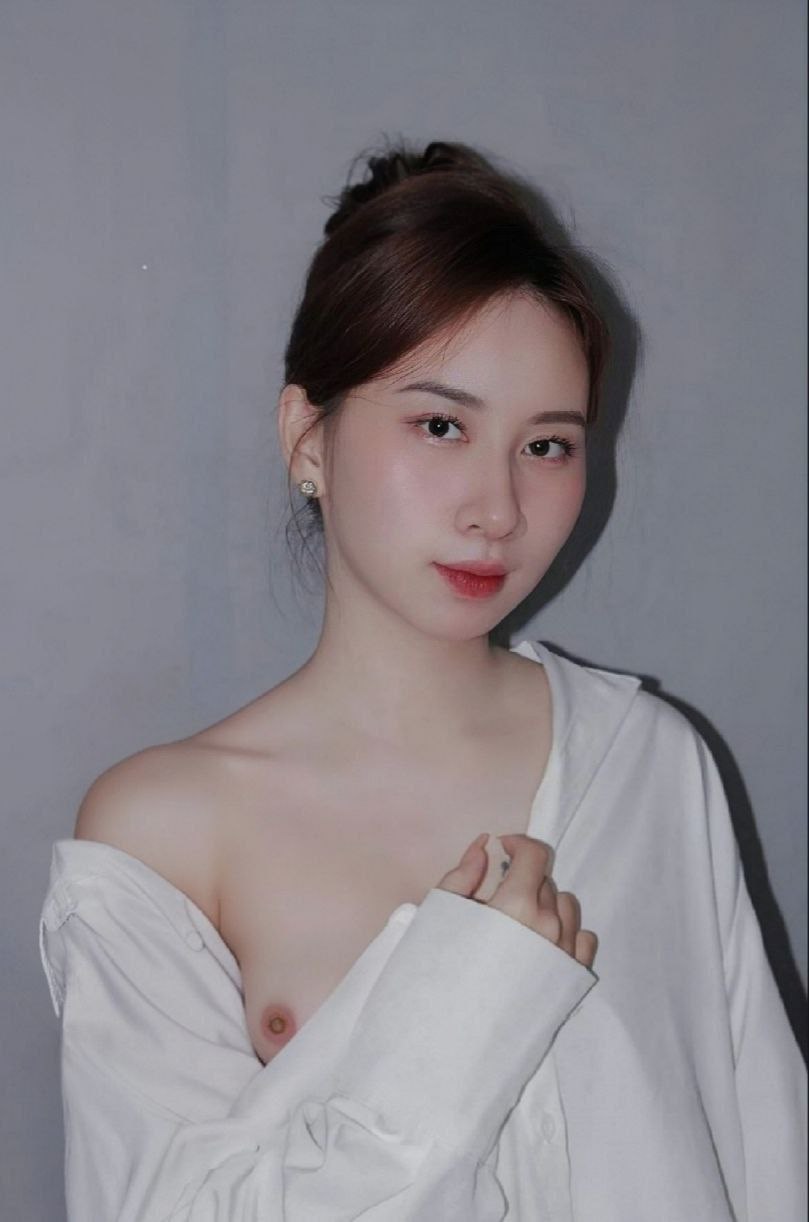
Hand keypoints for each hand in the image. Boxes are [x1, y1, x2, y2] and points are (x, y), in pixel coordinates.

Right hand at [437, 832, 597, 968]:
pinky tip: (541, 942)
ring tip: (517, 923)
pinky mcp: (572, 978)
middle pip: (546, 880)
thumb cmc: (440, 975)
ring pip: (567, 906)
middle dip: (523, 879)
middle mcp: (548, 926)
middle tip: (496, 899)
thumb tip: (483, 845)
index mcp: (518, 905)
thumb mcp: (442, 916)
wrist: (453, 1038)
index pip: (536, 854)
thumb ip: (464, 874)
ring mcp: (564, 953)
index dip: (518, 844)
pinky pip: (584, 938)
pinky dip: (567, 932)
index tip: (503, 850)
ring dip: (546, 904)